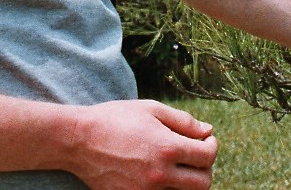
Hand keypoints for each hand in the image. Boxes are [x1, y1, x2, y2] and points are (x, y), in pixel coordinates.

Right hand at [68, 99, 217, 189]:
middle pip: (203, 183)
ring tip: (177, 164)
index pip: (208, 156)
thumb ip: (183, 121)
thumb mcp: (150, 109)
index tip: (205, 140)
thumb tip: (207, 131)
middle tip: (195, 154)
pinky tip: (159, 172)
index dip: (211, 146)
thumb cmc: (114, 119)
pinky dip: (167, 188)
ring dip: (187, 180)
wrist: (78, 141)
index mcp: (168, 148)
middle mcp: (160, 175)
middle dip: (205, 168)